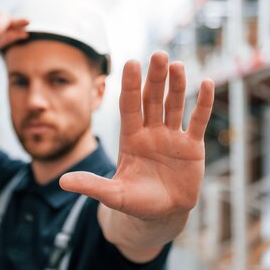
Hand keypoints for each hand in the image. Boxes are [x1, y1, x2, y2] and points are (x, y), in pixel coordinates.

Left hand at [60, 52, 213, 220]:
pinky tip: (208, 83)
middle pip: (153, 99)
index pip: (129, 106)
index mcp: (131, 138)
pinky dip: (203, 103)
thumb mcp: (113, 195)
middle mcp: (151, 132)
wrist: (161, 214)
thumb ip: (91, 185)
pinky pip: (198, 121)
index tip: (131, 63)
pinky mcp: (191, 146)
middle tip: (158, 54)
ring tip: (178, 65)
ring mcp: (172, 137)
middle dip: (155, 78)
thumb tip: (61, 181)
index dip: (130, 86)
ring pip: (174, 105)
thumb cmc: (135, 202)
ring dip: (177, 85)